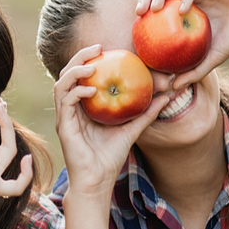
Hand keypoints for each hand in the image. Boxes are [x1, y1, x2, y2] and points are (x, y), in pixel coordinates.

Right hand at [52, 44, 170, 201]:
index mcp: (83, 107)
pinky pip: (65, 101)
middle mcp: (71, 109)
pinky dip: (76, 91)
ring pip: (61, 83)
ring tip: (92, 64)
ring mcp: (65, 117)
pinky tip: (90, 90)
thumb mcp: (132, 130)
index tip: (106, 49)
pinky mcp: (63, 126)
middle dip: (80, 57)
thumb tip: (166, 96)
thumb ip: (146, 113)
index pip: (82, 76)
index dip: (90, 59)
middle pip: (68, 74)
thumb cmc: (111, 158)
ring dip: (74, 70)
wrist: (97, 181)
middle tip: (98, 47)